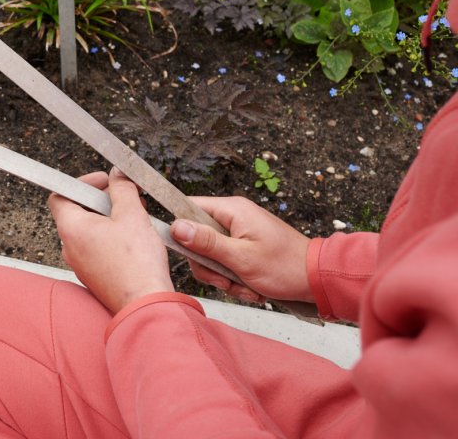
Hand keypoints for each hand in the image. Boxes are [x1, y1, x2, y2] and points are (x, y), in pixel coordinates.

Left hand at [48, 168, 173, 314]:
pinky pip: (97, 249)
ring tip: (134, 217)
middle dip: (102, 200)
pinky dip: (111, 238)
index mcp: (71, 228)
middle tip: (125, 197)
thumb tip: (118, 175)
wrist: (145, 304)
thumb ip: (122, 190)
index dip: (82, 183)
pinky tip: (134, 239)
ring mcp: (80, 264)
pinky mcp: (93, 276)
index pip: (60, 196)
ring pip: (89, 232)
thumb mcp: (132, 215)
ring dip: (109, 219)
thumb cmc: (136, 263)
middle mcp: (69, 247)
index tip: (103, 181)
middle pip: (77, 213)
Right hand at [171, 196, 312, 303]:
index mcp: (232, 210)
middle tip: (226, 280)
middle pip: (198, 237)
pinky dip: (234, 278)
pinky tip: (250, 287)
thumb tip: (176, 227)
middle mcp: (234, 217)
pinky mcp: (245, 246)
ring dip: (223, 276)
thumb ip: (206, 242)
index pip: (189, 208)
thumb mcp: (241, 258)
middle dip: (210, 265)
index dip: (182, 230)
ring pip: (211, 254)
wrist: (319, 279)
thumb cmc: (286, 267)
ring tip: (244, 286)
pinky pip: (226, 262)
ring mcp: (240, 232)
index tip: (189, 253)